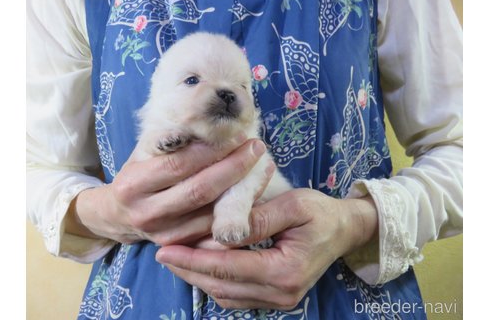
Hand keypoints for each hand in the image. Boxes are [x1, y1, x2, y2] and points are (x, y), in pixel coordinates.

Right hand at [65, 135, 272, 245]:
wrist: (117, 215)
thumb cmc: (136, 174)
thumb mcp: (143, 153)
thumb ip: (168, 140)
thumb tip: (204, 120)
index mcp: (134, 185)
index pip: (179, 165)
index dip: (211, 151)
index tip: (237, 134)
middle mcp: (147, 213)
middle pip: (199, 191)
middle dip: (233, 168)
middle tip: (256, 148)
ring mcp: (164, 234)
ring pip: (210, 213)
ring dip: (242, 190)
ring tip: (263, 166)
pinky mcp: (179, 245)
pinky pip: (213, 228)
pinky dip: (236, 210)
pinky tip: (254, 191)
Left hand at [156, 188, 377, 309]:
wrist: (344, 230)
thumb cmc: (321, 213)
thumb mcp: (293, 206)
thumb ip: (257, 219)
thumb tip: (222, 231)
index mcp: (285, 270)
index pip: (229, 267)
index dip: (194, 259)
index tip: (166, 250)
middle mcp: (281, 293)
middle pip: (222, 286)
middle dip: (189, 271)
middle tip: (163, 254)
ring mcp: (278, 300)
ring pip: (225, 294)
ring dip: (198, 277)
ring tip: (176, 259)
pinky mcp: (275, 298)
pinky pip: (236, 296)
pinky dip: (215, 282)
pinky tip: (200, 266)